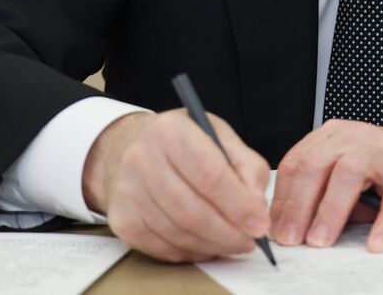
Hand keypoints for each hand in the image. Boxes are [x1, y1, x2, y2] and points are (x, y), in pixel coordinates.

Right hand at [82, 109, 270, 262]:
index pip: (210, 175)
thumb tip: (256, 207)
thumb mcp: (220, 137)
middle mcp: (143, 159)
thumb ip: (247, 167)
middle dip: (228, 233)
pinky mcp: (122, 219)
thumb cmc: (184, 142)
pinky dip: (191, 251)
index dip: (239, 205)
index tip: (260, 224)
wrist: (134, 147)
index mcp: (172, 132)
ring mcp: (128, 191)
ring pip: (177, 233)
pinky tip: (207, 245)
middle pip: (192, 210)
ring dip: (212, 245)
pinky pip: (161, 247)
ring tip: (233, 243)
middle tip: (250, 241)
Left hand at [269, 119, 382, 252]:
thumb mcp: (346, 176)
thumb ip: (320, 193)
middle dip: (298, 205)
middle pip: (316, 165)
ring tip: (320, 241)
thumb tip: (289, 229)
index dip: (282, 199)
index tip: (273, 229)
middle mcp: (356, 137)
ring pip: (349, 174)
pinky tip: (375, 244)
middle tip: (291, 239)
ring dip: (330, 211)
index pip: (297, 163)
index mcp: (334, 137)